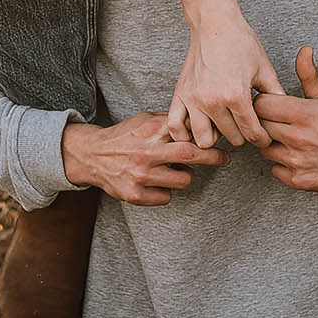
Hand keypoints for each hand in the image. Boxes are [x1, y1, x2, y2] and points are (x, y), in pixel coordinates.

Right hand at [62, 113, 228, 205]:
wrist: (92, 155)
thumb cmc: (124, 136)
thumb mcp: (144, 120)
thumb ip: (168, 123)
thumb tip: (198, 124)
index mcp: (150, 130)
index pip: (188, 131)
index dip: (207, 135)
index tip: (220, 138)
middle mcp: (147, 152)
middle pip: (192, 154)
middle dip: (213, 157)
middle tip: (225, 158)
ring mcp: (142, 175)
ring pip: (184, 180)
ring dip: (184, 176)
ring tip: (173, 170)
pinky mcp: (136, 195)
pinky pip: (167, 197)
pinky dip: (166, 191)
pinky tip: (156, 182)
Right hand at [167, 5, 283, 148]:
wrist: (215, 23)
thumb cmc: (240, 42)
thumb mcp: (264, 68)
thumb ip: (276, 94)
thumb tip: (286, 113)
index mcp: (236, 95)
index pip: (251, 133)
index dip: (261, 138)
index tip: (263, 136)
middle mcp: (213, 101)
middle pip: (231, 138)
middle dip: (242, 135)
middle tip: (245, 126)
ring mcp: (194, 99)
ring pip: (204, 140)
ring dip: (216, 136)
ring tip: (223, 125)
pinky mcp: (180, 94)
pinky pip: (175, 127)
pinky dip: (185, 133)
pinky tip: (198, 126)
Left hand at [256, 45, 317, 192]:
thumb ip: (309, 75)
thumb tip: (304, 49)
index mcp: (304, 114)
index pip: (261, 104)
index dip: (264, 103)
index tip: (271, 106)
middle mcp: (298, 138)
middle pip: (260, 126)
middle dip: (266, 123)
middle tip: (278, 123)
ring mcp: (297, 161)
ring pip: (264, 149)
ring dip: (271, 144)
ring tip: (286, 139)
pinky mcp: (297, 180)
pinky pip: (273, 169)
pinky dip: (280, 165)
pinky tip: (293, 157)